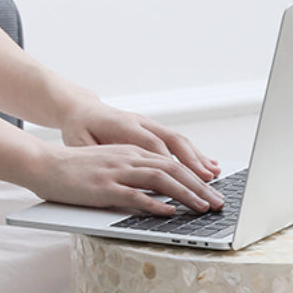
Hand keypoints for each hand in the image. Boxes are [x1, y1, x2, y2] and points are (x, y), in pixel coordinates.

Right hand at [29, 143, 224, 214]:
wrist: (43, 163)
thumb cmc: (77, 170)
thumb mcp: (112, 165)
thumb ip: (137, 176)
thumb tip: (163, 195)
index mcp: (133, 153)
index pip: (173, 163)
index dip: (197, 177)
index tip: (215, 190)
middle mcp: (129, 158)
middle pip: (174, 170)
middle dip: (201, 187)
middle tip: (219, 203)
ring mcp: (117, 172)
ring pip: (161, 180)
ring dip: (186, 195)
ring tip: (203, 208)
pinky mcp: (103, 187)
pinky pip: (134, 195)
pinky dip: (155, 204)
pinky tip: (169, 212)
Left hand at [59, 97, 220, 182]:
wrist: (80, 109)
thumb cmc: (78, 130)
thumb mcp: (78, 143)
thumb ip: (98, 157)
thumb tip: (115, 172)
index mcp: (123, 126)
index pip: (152, 146)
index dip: (170, 163)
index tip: (183, 182)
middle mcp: (142, 123)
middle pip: (174, 142)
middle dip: (194, 165)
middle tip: (207, 183)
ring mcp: (151, 124)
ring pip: (181, 141)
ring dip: (199, 159)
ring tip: (214, 176)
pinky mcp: (155, 129)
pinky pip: (180, 142)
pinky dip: (196, 155)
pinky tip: (209, 167)